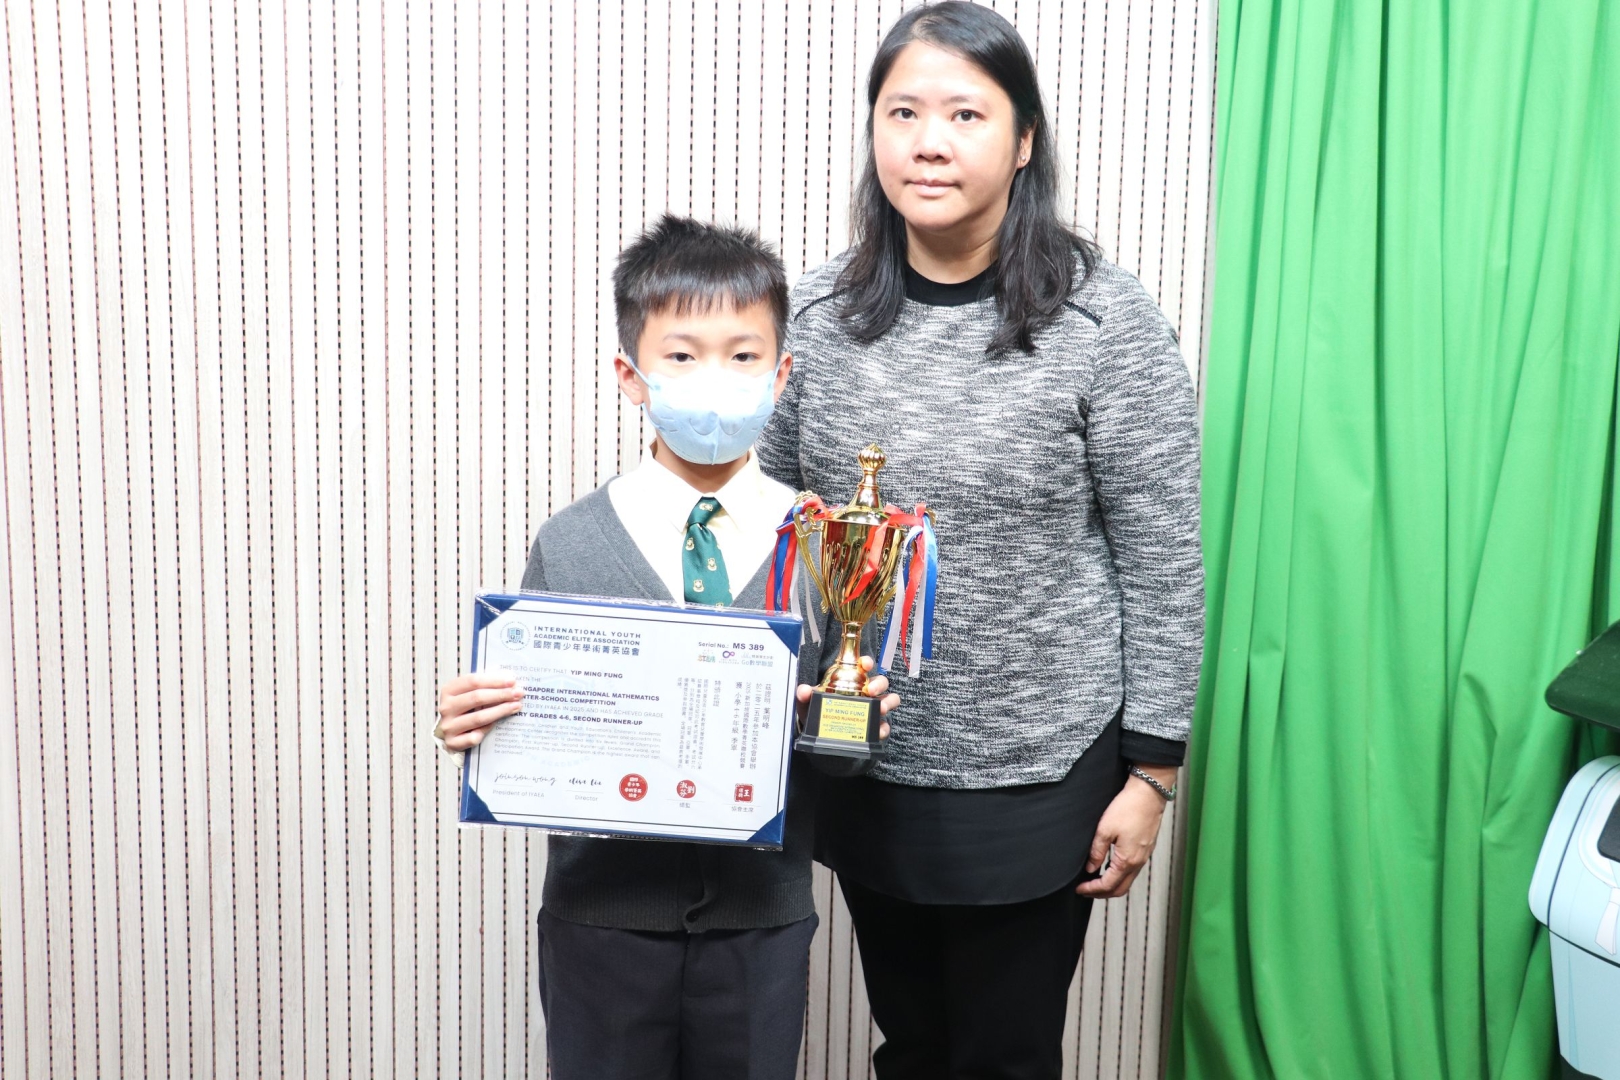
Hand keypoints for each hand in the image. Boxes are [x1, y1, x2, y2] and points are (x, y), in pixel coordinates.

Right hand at [435, 670, 524, 752]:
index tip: (512, 681)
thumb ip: (487, 686)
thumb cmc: (465, 709)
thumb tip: (510, 680)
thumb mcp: (471, 693)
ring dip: (501, 711)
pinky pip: (474, 737)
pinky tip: (496, 725)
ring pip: (478, 718)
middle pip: (476, 698)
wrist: (452, 732)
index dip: (494, 681)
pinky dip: (487, 730)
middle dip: (501, 695)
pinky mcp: (452, 742)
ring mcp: (448, 726)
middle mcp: (446, 707)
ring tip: (516, 706)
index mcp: (449, 690)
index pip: (472, 681)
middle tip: (518, 694)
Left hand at [794, 655, 899, 740]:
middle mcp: (867, 692)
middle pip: (881, 682)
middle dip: (879, 684)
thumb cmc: (823, 710)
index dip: (867, 662)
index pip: (864, 666)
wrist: (825, 734)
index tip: (865, 664)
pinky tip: (878, 731)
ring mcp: (874, 708)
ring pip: (890, 700)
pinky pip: (885, 725)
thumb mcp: (812, 702)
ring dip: (887, 703)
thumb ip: (806, 696)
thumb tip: (803, 690)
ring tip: (880, 709)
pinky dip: (884, 728)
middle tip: (872, 691)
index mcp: (853, 681)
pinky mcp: (876, 726)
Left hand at [1075, 765, 1174, 897]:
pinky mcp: (1146, 849)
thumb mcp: (1105, 829)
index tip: (1079, 889)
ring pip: (1127, 881)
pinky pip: (1133, 871)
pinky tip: (1110, 867)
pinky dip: (1120, 875)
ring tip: (1095, 880)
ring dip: (1111, 885)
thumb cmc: (1129, 807)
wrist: (1149, 793)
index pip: (1108, 885)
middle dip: (1102, 893)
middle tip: (1086, 890)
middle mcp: (1138, 862)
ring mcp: (1144, 857)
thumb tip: (1090, 868)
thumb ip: (1096, 852)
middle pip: (1120, 889)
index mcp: (1127, 860)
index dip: (1091, 889)